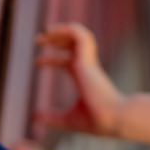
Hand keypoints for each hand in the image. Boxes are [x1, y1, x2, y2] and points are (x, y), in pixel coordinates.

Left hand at [34, 22, 124, 137]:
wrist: (114, 118)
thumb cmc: (96, 120)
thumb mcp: (68, 119)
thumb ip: (52, 117)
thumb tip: (35, 118)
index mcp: (84, 77)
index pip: (68, 61)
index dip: (52, 60)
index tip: (37, 63)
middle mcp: (87, 66)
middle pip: (72, 44)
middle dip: (55, 39)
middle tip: (38, 40)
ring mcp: (88, 60)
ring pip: (78, 34)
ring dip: (61, 30)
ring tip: (46, 31)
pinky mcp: (88, 58)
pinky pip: (79, 34)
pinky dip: (66, 29)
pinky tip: (51, 32)